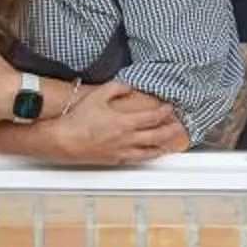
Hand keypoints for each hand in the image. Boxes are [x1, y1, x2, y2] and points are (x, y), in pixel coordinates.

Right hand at [40, 82, 188, 164]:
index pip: (152, 116)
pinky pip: (138, 159)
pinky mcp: (116, 160)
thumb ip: (116, 88)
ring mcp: (123, 151)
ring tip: (173, 144)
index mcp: (125, 121)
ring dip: (164, 146)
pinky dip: (149, 157)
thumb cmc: (79, 118)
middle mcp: (128, 138)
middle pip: (157, 135)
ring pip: (150, 150)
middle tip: (181, 127)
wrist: (64, 140)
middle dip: (171, 130)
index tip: (171, 108)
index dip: (165, 112)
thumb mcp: (98, 95)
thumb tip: (130, 86)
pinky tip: (152, 155)